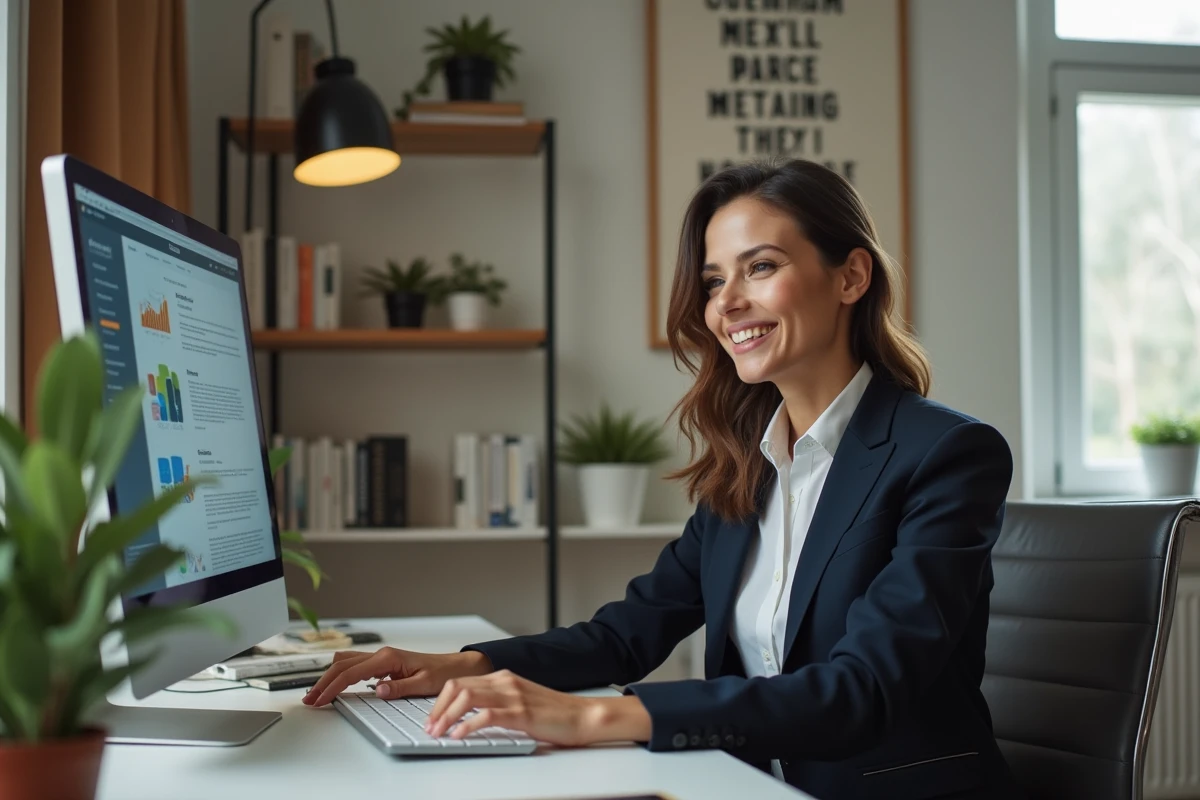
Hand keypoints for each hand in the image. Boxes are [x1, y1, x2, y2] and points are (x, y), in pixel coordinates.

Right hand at [302, 647, 491, 707]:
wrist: (456, 667)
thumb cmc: (443, 673)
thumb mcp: (424, 684)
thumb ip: (400, 687)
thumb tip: (377, 691)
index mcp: (388, 659)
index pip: (351, 672)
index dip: (332, 687)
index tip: (319, 699)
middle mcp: (382, 655)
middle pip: (342, 664)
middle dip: (323, 682)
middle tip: (310, 699)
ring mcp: (381, 658)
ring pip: (346, 662)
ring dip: (329, 677)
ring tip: (317, 694)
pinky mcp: (383, 664)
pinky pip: (355, 666)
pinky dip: (341, 675)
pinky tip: (335, 687)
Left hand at [425, 670, 651, 747]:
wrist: (583, 715)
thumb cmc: (554, 713)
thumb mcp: (521, 701)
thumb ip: (497, 703)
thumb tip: (468, 717)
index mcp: (503, 677)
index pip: (460, 682)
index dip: (440, 701)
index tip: (432, 719)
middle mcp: (505, 682)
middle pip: (457, 687)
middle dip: (437, 709)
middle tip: (429, 729)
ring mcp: (513, 695)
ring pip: (467, 698)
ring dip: (446, 717)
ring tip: (438, 734)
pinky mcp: (521, 713)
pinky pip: (486, 716)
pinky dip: (467, 726)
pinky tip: (459, 737)